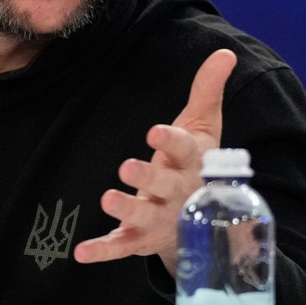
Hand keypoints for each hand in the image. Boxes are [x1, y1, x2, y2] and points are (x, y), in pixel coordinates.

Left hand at [73, 48, 237, 274]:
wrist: (206, 224)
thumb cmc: (196, 166)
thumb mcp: (204, 129)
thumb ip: (207, 92)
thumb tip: (225, 52)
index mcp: (194, 163)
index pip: (185, 150)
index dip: (171, 141)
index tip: (155, 131)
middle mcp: (180, 194)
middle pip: (165, 186)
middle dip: (148, 178)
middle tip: (127, 167)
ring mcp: (161, 220)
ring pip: (143, 216)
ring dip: (126, 209)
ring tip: (107, 199)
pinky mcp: (141, 241)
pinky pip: (121, 247)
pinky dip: (102, 251)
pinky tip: (81, 252)